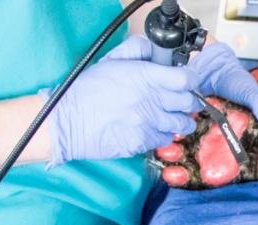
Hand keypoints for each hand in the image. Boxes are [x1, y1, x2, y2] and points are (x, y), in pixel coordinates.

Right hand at [45, 37, 257, 165]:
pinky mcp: (142, 142)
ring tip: (169, 117)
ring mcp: (148, 123)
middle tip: (181, 102)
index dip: (190, 81)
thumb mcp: (110, 61)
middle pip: (189, 103)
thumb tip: (155, 50)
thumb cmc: (86, 91)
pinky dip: (162, 135)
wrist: (67, 121)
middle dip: (189, 102)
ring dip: (179, 121)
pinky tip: (152, 129)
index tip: (187, 83)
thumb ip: (136, 50)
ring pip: (182, 124)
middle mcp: (150, 100)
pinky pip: (165, 139)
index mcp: (144, 76)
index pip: (186, 79)